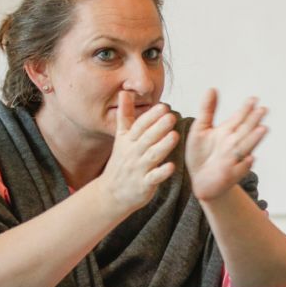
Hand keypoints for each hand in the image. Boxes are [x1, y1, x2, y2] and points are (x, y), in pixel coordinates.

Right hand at [94, 94, 177, 213]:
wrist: (111, 193)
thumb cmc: (121, 162)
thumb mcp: (121, 137)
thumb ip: (125, 115)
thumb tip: (125, 92)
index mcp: (128, 141)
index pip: (139, 126)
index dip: (151, 116)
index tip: (163, 106)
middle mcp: (133, 153)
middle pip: (146, 138)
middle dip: (158, 127)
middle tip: (171, 116)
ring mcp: (138, 169)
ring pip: (152, 156)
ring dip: (163, 146)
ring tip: (175, 136)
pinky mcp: (143, 185)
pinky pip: (153, 178)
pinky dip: (161, 172)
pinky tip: (171, 166)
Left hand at [185, 89, 267, 201]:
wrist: (200, 179)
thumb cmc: (201, 153)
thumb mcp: (200, 129)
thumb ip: (207, 110)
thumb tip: (212, 88)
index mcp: (227, 131)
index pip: (239, 118)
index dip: (246, 109)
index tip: (253, 99)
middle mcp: (233, 144)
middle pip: (245, 130)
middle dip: (254, 121)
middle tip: (262, 110)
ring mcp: (234, 159)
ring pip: (246, 147)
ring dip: (254, 139)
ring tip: (262, 129)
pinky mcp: (231, 175)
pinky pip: (240, 169)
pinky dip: (245, 164)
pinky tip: (250, 158)